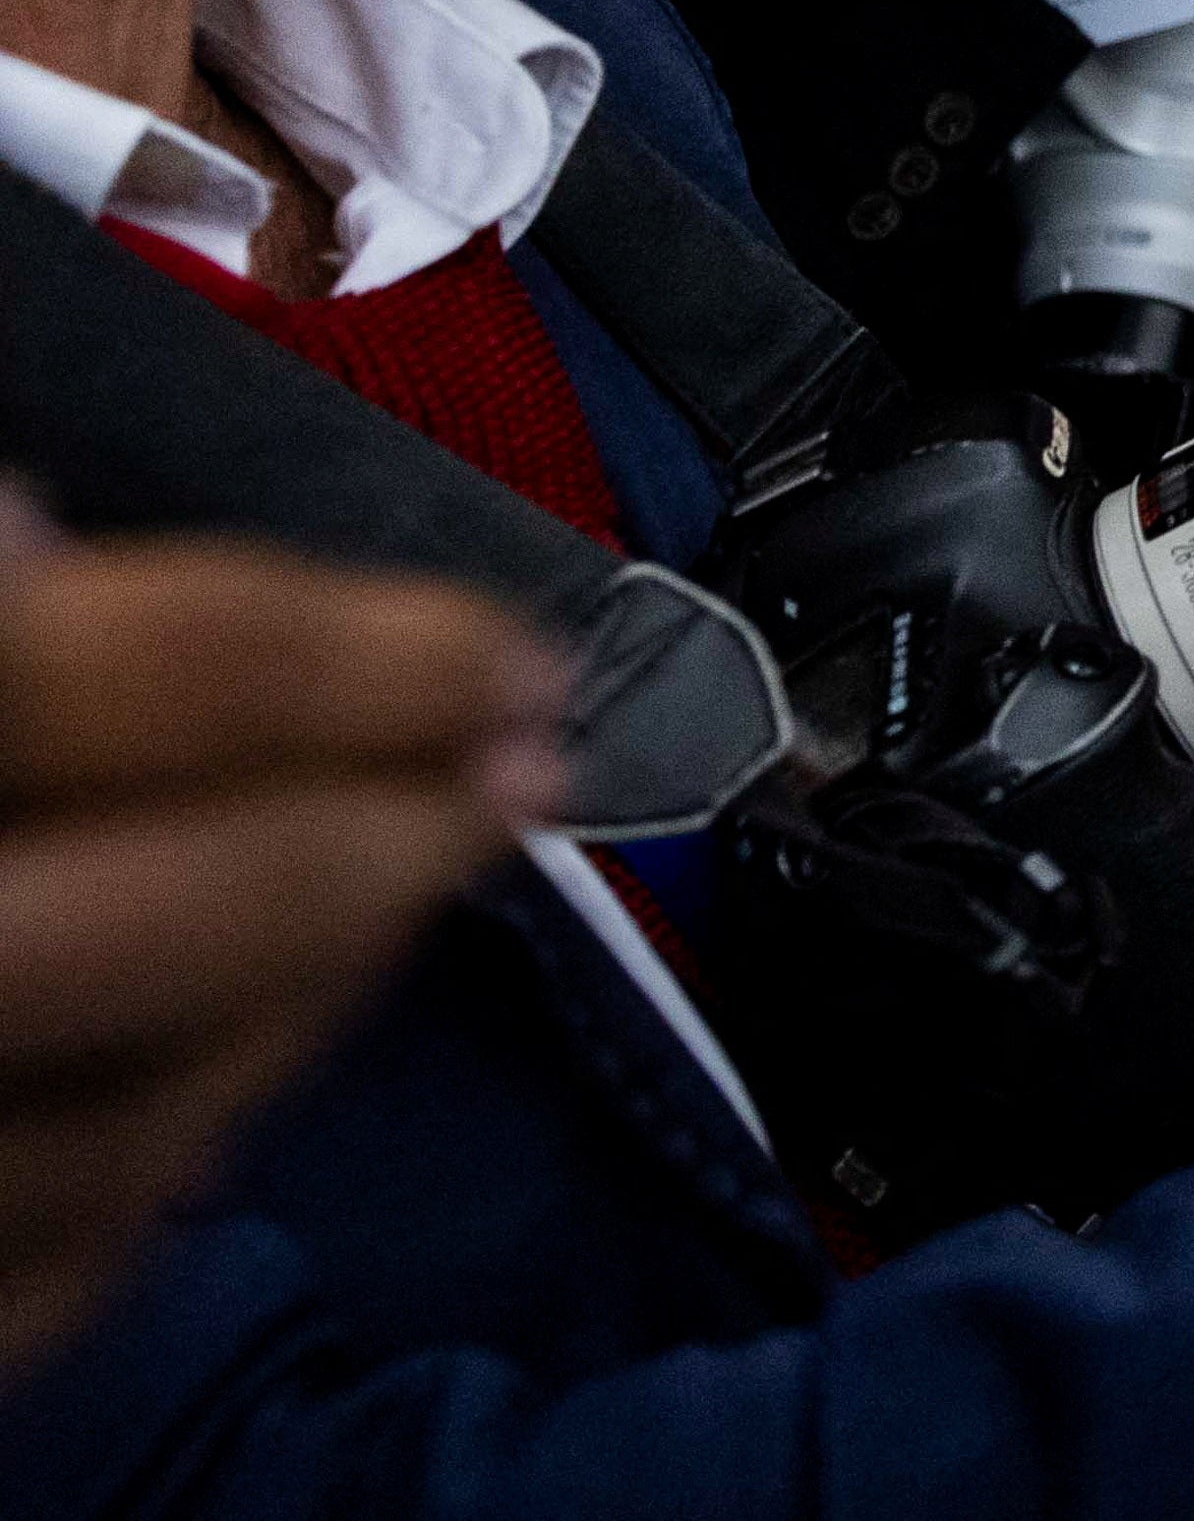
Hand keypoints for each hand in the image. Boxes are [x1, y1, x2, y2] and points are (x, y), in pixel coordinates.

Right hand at [0, 505, 558, 1372]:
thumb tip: (32, 543)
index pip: (62, 682)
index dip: (310, 656)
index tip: (493, 643)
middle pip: (121, 936)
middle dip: (359, 842)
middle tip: (522, 753)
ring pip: (109, 1125)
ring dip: (309, 990)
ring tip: (429, 856)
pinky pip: (37, 1273)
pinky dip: (178, 1143)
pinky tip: (271, 1031)